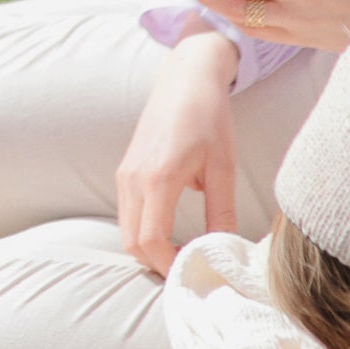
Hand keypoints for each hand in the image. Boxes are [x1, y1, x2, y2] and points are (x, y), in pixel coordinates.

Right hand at [117, 28, 240, 276]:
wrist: (185, 78)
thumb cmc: (208, 117)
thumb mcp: (223, 166)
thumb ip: (221, 211)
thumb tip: (225, 249)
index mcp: (158, 178)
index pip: (150, 240)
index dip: (169, 264)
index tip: (195, 270)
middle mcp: (133, 179)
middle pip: (131, 242)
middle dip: (158, 262)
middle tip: (191, 267)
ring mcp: (125, 174)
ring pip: (126, 230)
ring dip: (150, 248)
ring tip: (184, 251)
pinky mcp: (125, 171)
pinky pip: (128, 213)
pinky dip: (143, 230)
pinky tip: (171, 229)